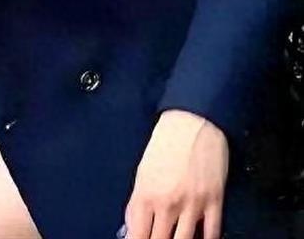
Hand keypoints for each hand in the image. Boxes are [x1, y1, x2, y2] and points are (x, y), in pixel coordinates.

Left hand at [123, 109, 228, 238]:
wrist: (193, 120)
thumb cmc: (165, 142)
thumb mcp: (142, 171)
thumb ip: (136, 203)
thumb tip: (132, 228)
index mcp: (146, 194)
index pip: (138, 237)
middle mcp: (168, 204)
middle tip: (158, 238)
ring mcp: (193, 204)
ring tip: (176, 237)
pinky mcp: (214, 201)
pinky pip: (212, 234)